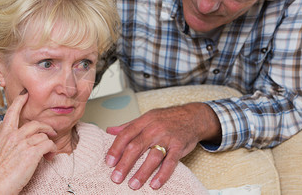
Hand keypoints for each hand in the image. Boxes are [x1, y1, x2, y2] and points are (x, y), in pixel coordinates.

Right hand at [0, 92, 56, 194]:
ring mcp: (23, 144)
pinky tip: (51, 155)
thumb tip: (23, 142)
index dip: (20, 101)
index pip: (12, 112)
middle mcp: (13, 136)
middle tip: (52, 132)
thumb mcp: (1, 152)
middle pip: (35, 123)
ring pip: (43, 134)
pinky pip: (48, 144)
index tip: (25, 94)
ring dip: (50, 140)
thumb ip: (11, 142)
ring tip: (51, 148)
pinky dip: (52, 149)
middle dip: (46, 127)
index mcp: (4, 135)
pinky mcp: (32, 153)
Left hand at [105, 102, 220, 189]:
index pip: (126, 134)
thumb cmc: (167, 118)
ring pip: (153, 156)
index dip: (115, 148)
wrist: (193, 116)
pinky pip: (170, 162)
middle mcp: (154, 128)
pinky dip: (162, 174)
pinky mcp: (179, 146)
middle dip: (124, 164)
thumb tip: (109, 131)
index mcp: (144, 121)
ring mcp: (167, 138)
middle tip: (116, 178)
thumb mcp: (147, 117)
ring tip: (133, 184)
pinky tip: (154, 184)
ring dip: (142, 172)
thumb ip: (128, 125)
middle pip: (136, 146)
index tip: (109, 162)